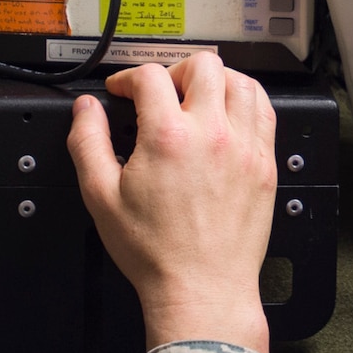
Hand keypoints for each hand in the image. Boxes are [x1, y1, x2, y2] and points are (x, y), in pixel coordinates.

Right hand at [65, 55, 278, 352]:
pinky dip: (247, 101)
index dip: (128, 77)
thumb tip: (86, 109)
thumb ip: (87, 142)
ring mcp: (245, 147)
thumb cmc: (155, 252)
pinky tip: (231, 114)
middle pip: (203, 65)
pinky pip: (265, 111)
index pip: (150, 76)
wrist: (201, 288)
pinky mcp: (265, 163)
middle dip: (175, 70)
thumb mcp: (101, 196)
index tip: (123, 91)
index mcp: (168, 137)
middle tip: (162, 92)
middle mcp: (212, 133)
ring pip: (241, 81)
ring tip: (197, 98)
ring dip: (215, 80)